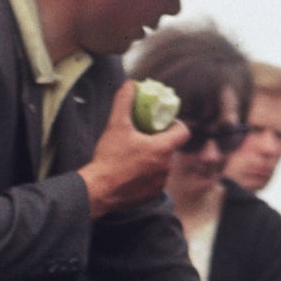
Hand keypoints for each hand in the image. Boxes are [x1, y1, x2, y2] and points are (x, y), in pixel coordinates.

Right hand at [77, 80, 186, 219]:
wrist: (98, 190)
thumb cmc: (109, 158)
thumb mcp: (116, 125)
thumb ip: (125, 101)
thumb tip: (130, 84)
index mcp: (163, 148)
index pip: (183, 131)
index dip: (174, 125)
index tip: (161, 124)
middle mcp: (166, 167)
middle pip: (170, 148)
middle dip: (159, 142)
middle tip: (142, 138)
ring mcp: (160, 183)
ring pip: (162, 166)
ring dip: (153, 160)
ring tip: (134, 157)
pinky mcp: (151, 196)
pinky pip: (154, 182)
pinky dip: (147, 176)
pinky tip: (132, 173)